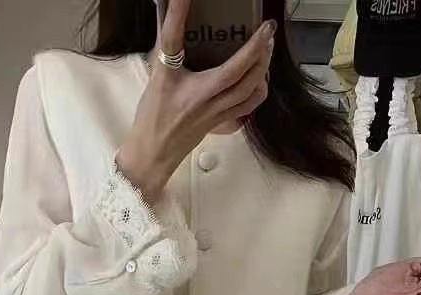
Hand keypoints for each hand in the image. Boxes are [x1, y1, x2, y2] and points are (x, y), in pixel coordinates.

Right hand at [117, 0, 274, 201]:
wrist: (153, 153)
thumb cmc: (152, 118)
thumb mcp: (155, 79)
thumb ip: (166, 49)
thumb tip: (171, 19)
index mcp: (173, 82)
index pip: (175, 42)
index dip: (178, 15)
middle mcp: (199, 98)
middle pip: (235, 73)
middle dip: (255, 49)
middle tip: (266, 28)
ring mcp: (213, 113)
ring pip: (247, 91)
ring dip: (262, 69)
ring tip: (267, 49)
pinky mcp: (220, 122)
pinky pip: (246, 107)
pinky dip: (257, 91)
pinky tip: (260, 80)